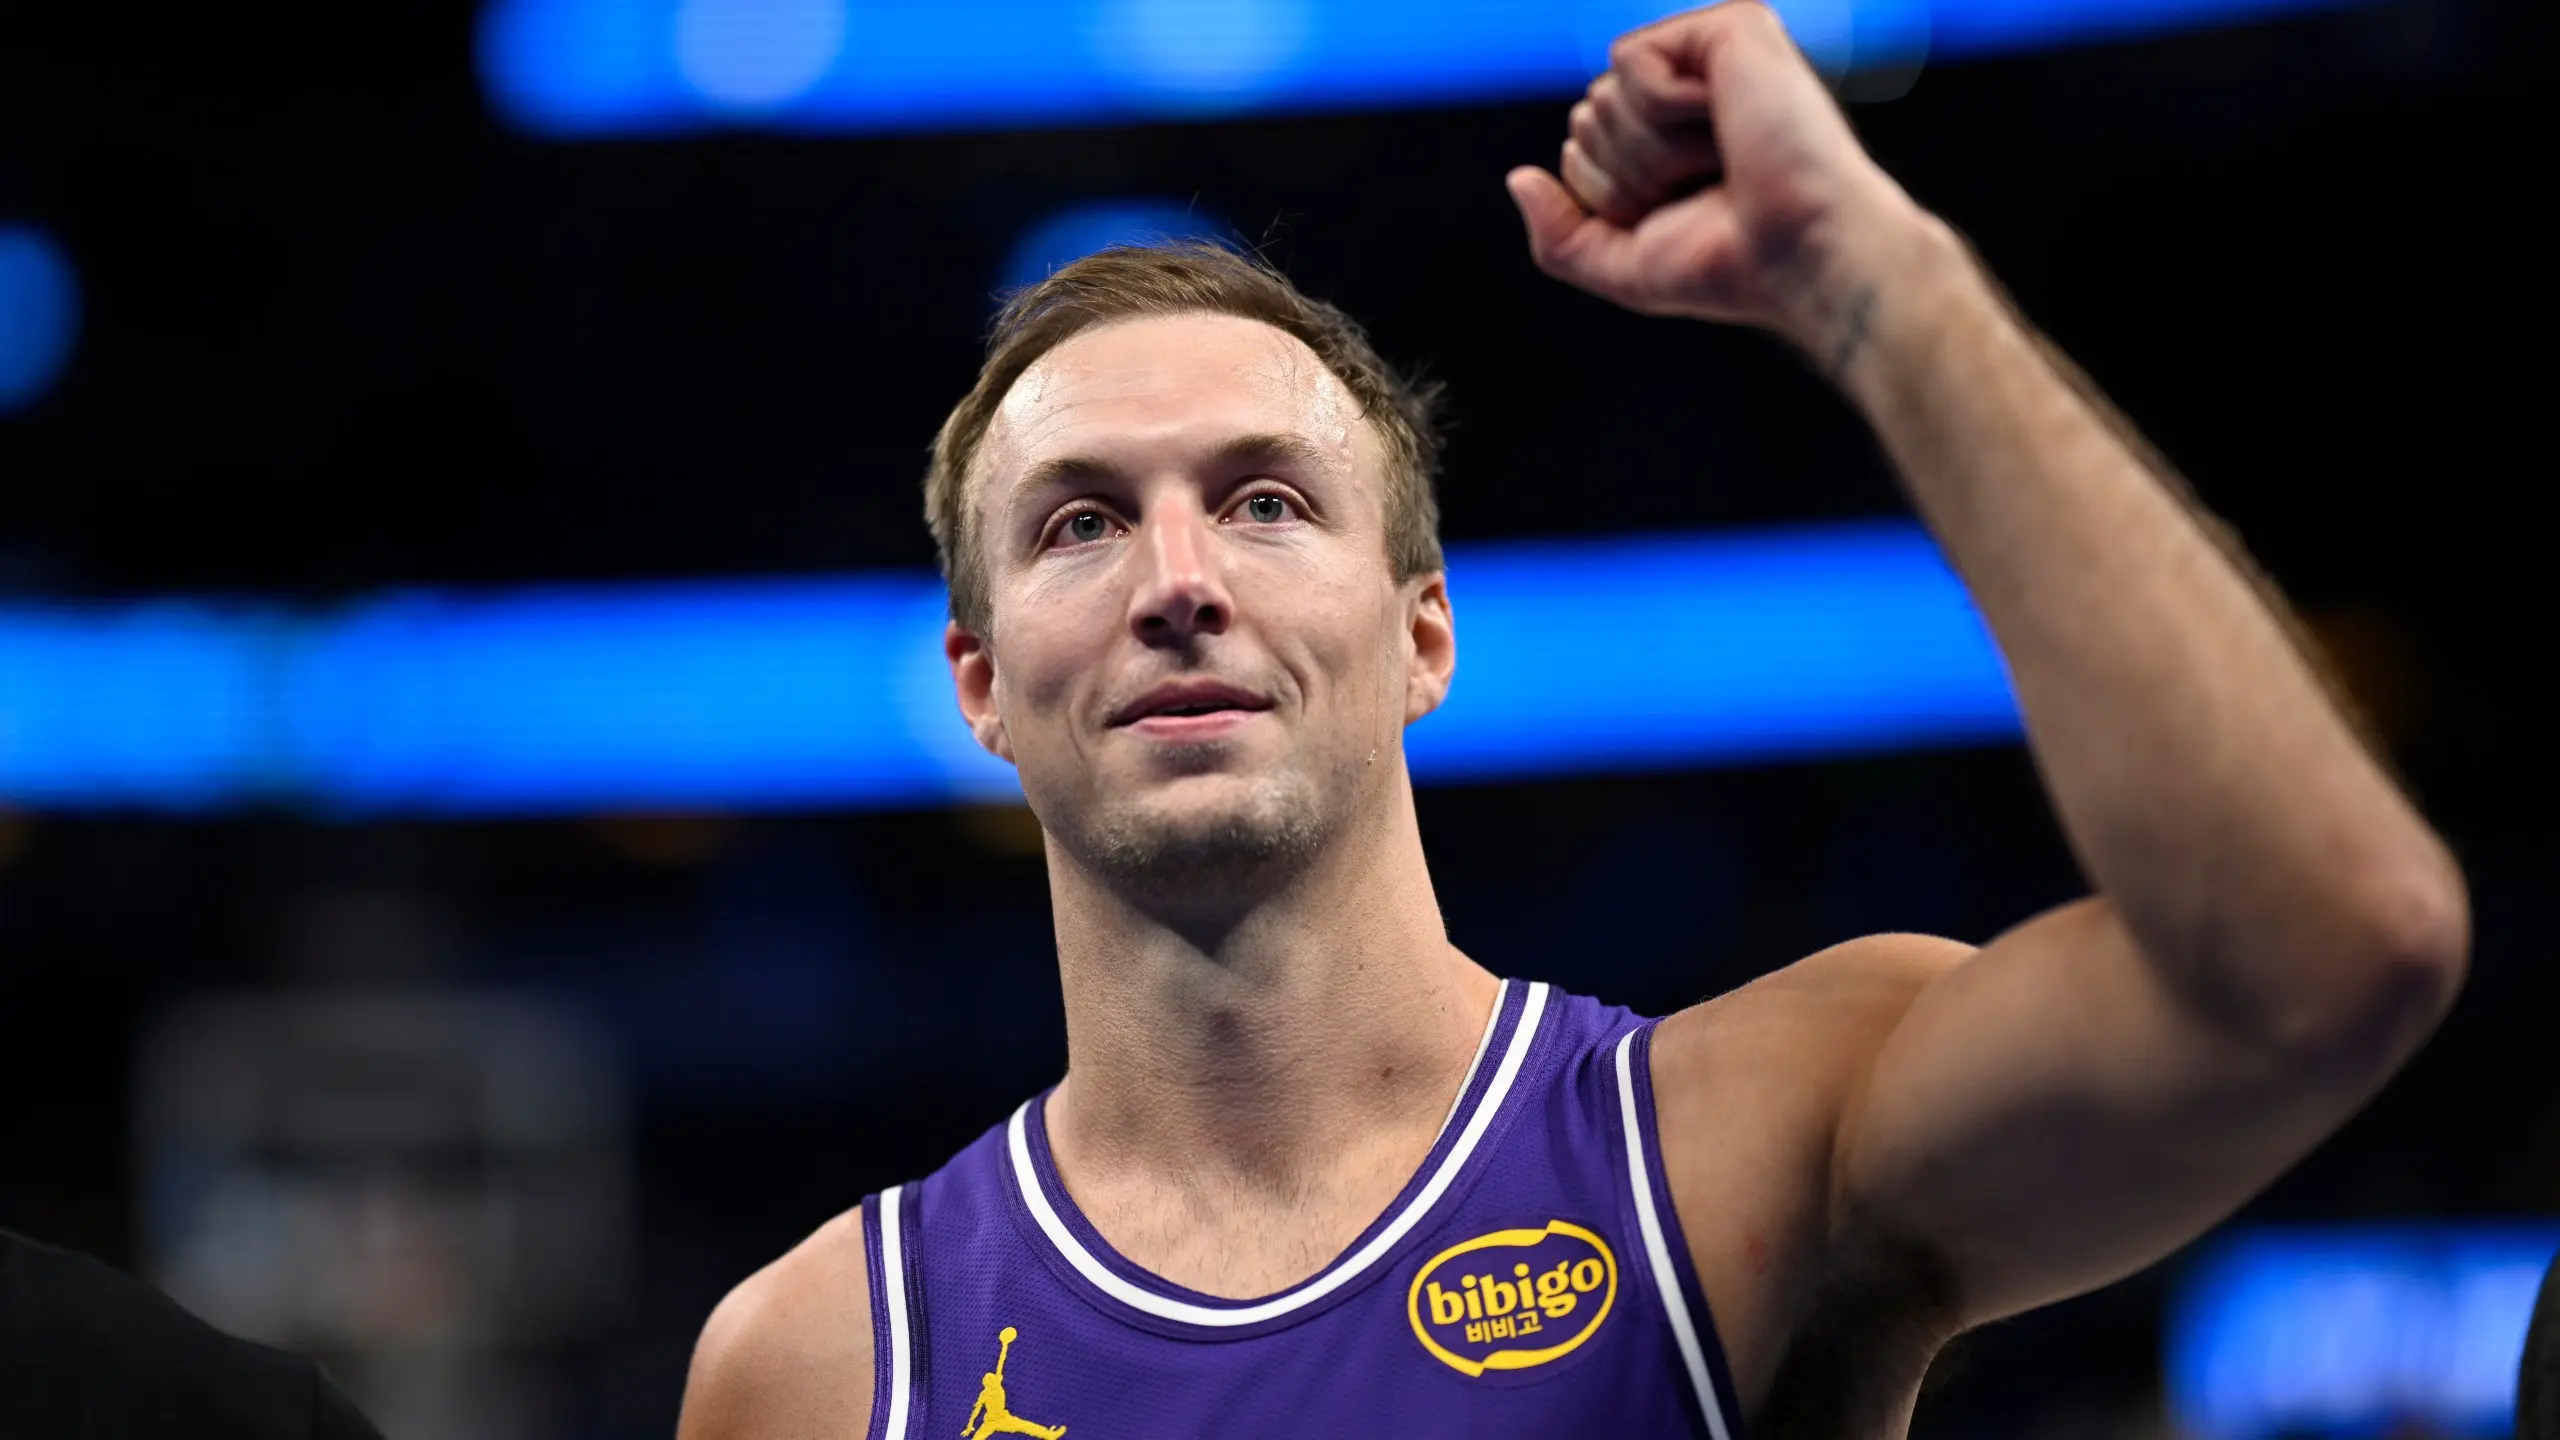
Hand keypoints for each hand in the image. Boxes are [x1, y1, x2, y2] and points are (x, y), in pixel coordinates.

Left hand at [1508, 1, 1929, 347]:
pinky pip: (1630, 60)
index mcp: (1673, 142)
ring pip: (1603, 95)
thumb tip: (1518, 179)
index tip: (1681, 213)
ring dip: (1651, 148)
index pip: (1582, 150)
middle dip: (1626, 172)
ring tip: (1724, 157)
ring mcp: (1712, 58)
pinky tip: (1725, 119)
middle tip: (1704, 186)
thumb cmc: (1733, 263)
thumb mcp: (1626, 267)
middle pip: (1586, 119)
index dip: (1611, 197)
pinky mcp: (1730, 28)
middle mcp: (1693, 94)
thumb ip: (1561, 235)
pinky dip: (1665, 107)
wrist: (1800, 252)